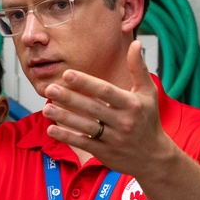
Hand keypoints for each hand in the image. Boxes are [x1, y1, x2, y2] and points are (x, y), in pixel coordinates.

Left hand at [41, 41, 171, 176]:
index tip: (67, 74)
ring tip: (46, 108)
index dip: (86, 83)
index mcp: (132, 104)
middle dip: (69, 98)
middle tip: (49, 88)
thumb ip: (138, 68)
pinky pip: (83, 143)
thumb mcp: (148, 93)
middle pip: (92, 108)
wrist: (154, 156)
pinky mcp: (105, 153)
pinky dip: (67, 137)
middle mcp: (123, 122)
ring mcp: (113, 139)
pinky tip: (51, 129)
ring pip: (85, 126)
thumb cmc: (148, 119)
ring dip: (64, 118)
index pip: (106, 91)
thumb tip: (135, 43)